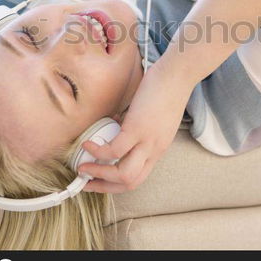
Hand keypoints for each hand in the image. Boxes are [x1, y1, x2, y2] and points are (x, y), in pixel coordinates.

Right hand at [78, 61, 193, 193]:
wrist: (177, 75)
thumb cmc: (165, 90)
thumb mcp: (153, 117)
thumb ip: (136, 126)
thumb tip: (115, 124)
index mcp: (157, 148)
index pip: (137, 178)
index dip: (115, 183)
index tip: (98, 179)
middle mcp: (154, 150)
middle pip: (130, 182)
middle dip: (104, 186)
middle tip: (86, 181)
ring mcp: (147, 141)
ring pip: (123, 174)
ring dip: (99, 174)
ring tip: (83, 166)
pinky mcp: (138, 129)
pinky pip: (114, 150)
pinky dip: (98, 151)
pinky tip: (88, 144)